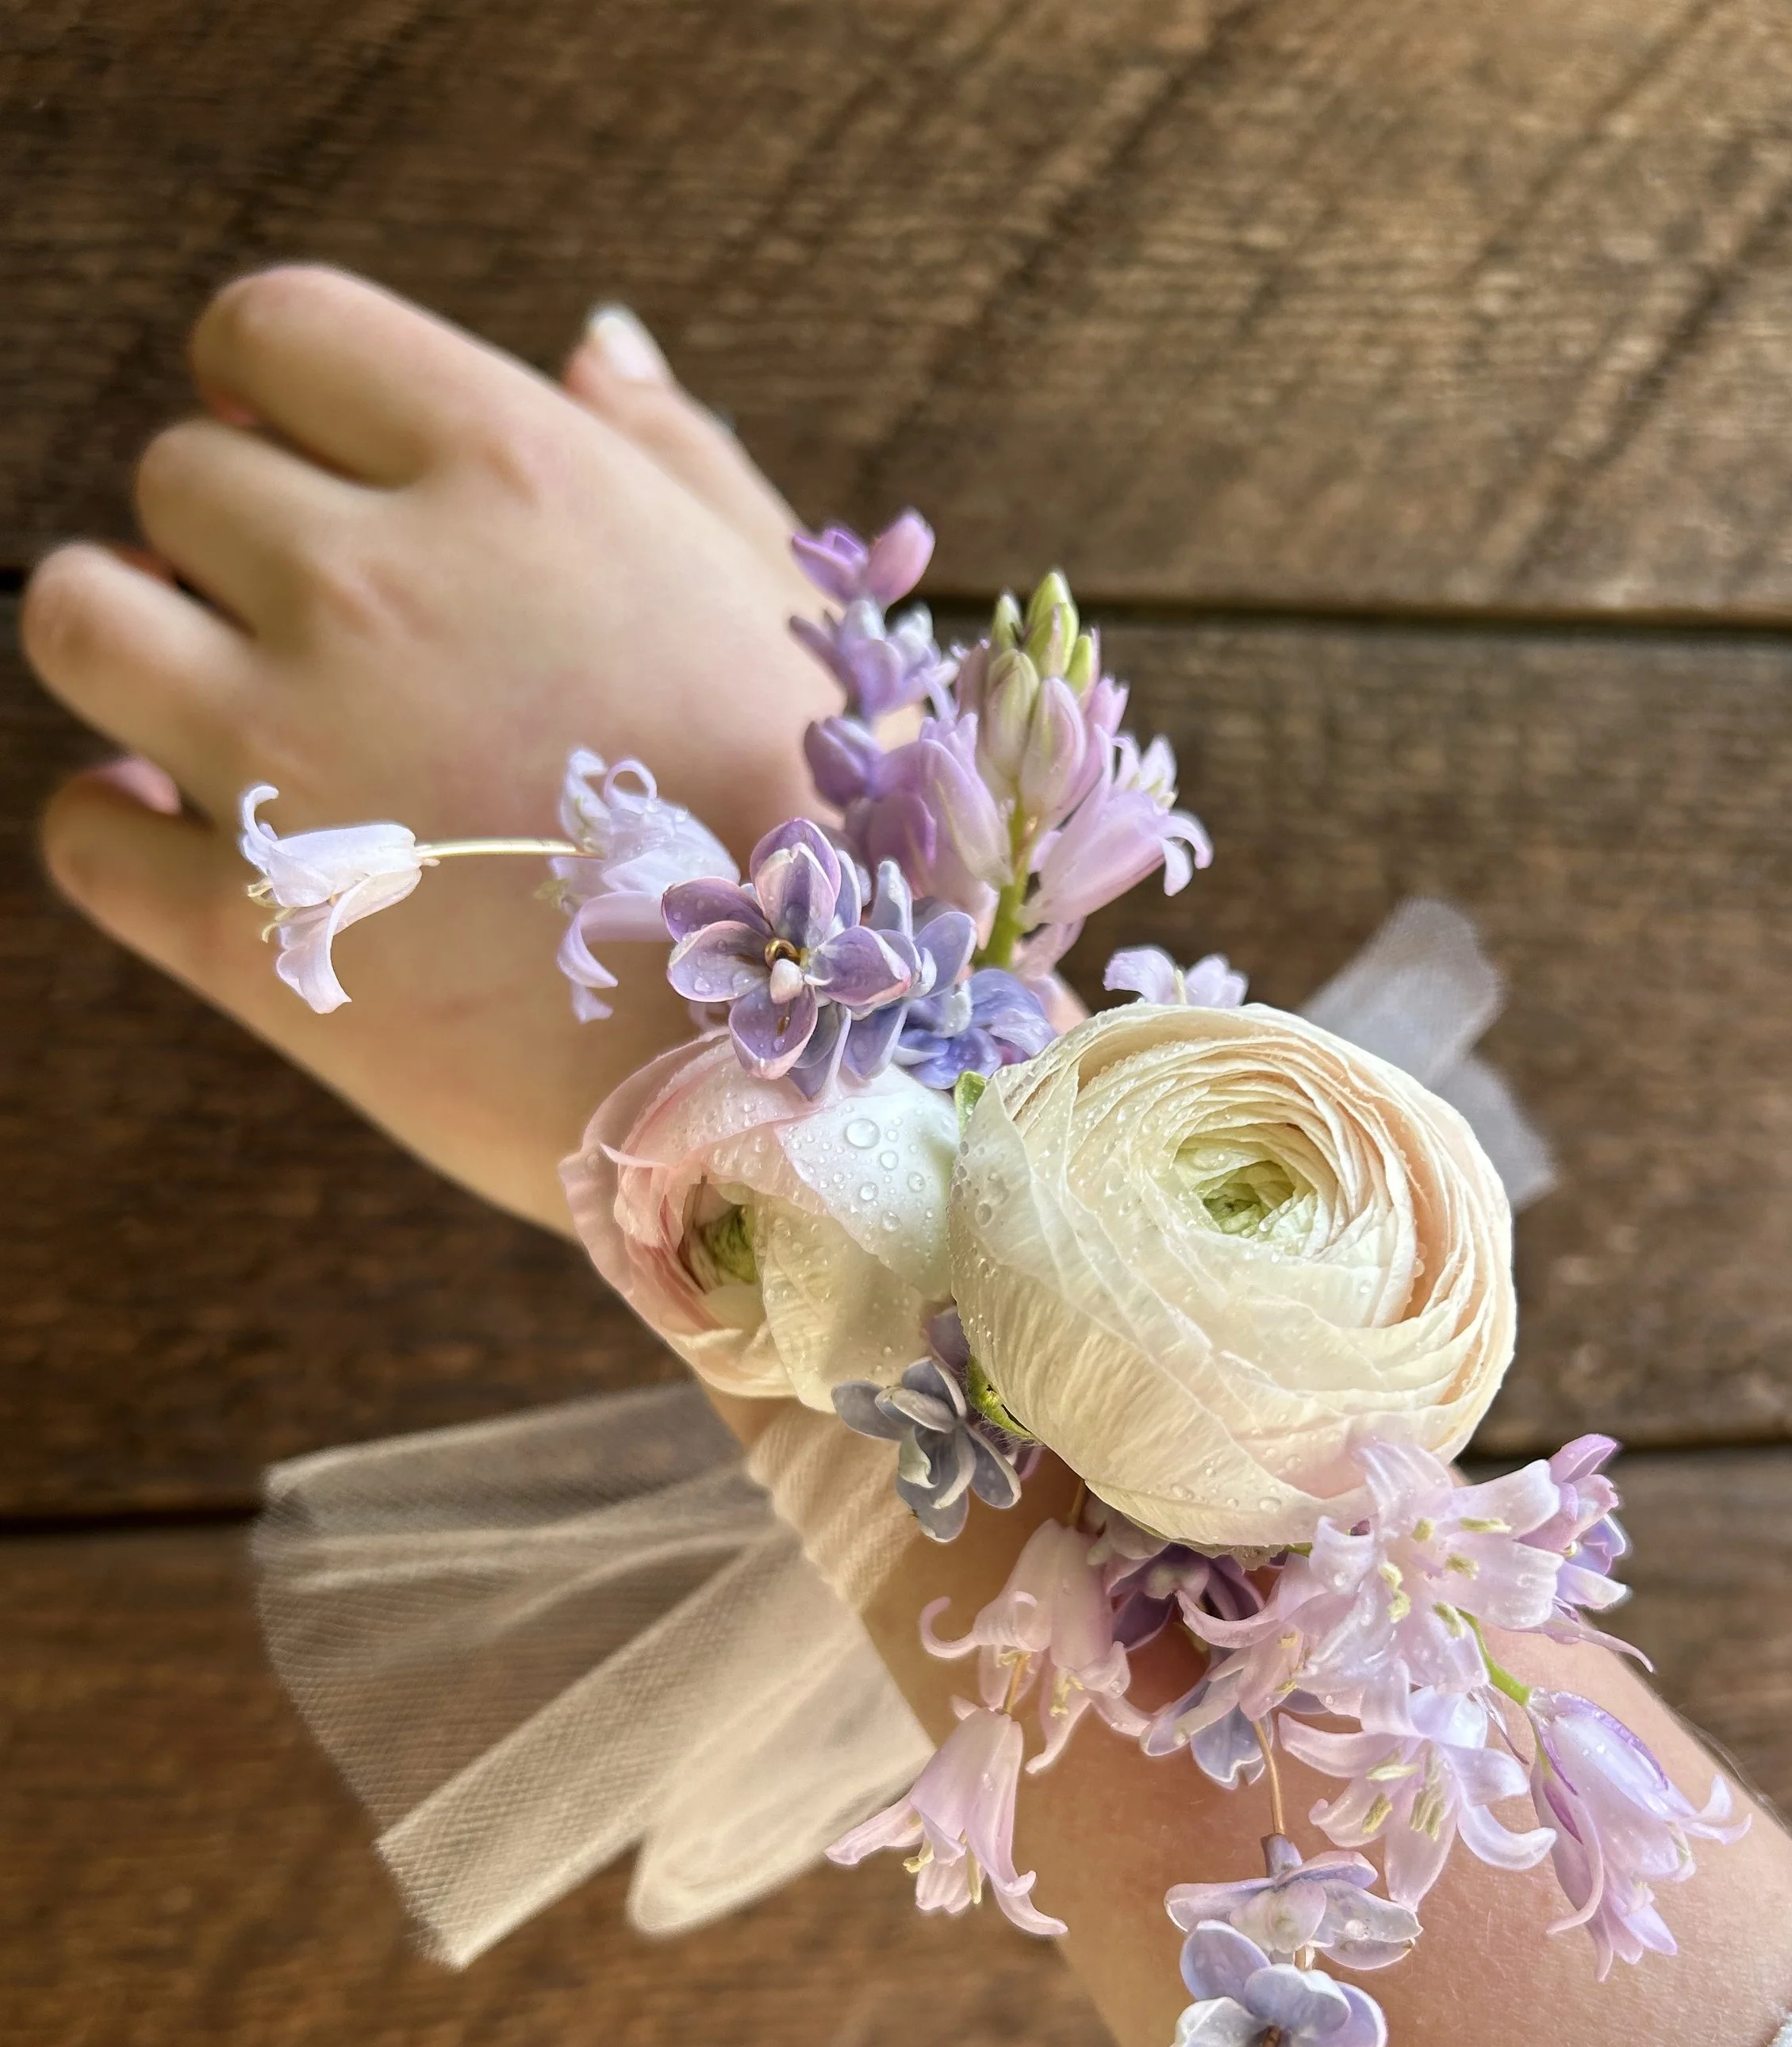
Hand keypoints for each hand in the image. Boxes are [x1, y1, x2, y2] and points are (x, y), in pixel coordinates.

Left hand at [22, 268, 837, 1226]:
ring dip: (132, 649)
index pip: (275, 329)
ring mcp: (291, 760)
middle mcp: (374, 590)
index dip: (270, 388)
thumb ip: (675, 457)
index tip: (307, 459)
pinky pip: (81, 831)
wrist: (803, 1081)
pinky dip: (118, 829)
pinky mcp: (247, 930)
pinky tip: (202, 848)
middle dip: (225, 539)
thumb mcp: (783, 607)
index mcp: (512, 478)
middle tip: (314, 634)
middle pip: (175, 478)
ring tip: (228, 715)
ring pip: (78, 618)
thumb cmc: (823, 838)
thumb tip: (596, 342)